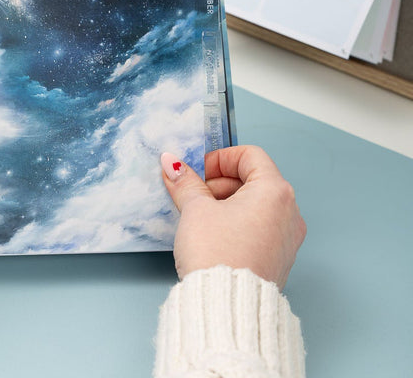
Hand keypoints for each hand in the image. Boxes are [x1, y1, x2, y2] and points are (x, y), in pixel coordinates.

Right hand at [161, 145, 305, 289]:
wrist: (227, 307)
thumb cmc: (218, 255)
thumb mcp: (195, 210)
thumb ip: (185, 182)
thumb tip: (172, 163)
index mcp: (274, 192)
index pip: (249, 156)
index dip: (219, 158)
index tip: (198, 171)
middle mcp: (289, 212)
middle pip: (253, 179)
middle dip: (219, 182)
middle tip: (193, 193)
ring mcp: (286, 237)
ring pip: (255, 204)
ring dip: (226, 202)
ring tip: (199, 216)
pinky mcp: (279, 258)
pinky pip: (258, 226)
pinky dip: (236, 222)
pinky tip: (212, 234)